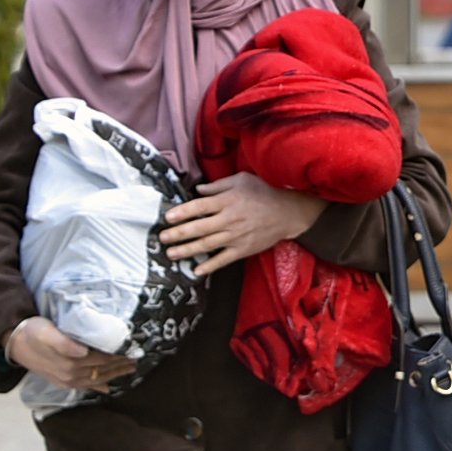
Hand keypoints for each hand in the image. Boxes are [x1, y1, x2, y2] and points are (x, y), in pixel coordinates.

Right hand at [7, 316, 134, 392]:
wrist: (12, 342)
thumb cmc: (32, 332)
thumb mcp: (46, 332)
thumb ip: (64, 342)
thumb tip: (83, 352)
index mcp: (70, 362)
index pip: (103, 359)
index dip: (120, 355)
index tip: (136, 349)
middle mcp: (70, 374)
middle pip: (102, 370)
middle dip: (121, 365)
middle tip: (139, 358)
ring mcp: (65, 380)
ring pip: (96, 379)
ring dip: (114, 375)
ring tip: (130, 369)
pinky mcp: (60, 381)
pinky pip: (84, 386)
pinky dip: (98, 386)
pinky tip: (107, 388)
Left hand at [161, 171, 327, 277]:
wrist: (290, 212)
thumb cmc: (265, 192)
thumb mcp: (243, 180)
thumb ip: (219, 185)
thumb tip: (198, 189)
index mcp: (228, 200)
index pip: (199, 207)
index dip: (182, 212)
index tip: (167, 218)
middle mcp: (230, 219)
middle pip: (199, 228)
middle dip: (178, 234)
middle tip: (162, 238)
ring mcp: (236, 236)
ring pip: (207, 244)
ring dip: (187, 250)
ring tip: (171, 254)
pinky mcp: (243, 249)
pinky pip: (223, 259)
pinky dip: (210, 266)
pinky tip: (196, 270)